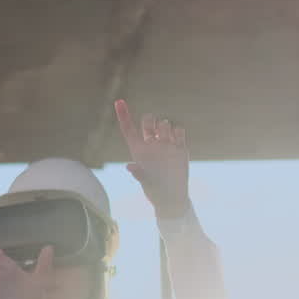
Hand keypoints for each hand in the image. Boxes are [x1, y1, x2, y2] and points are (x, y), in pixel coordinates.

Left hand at [115, 99, 189, 218]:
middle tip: (153, 127)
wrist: (172, 197)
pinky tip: (177, 139)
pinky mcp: (179, 148)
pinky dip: (178, 131)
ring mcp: (165, 145)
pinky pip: (179, 132)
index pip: (128, 129)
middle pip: (148, 123)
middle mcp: (151, 145)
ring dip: (164, 127)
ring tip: (166, 139)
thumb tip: (130, 167)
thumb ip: (139, 174)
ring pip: (164, 125)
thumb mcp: (146, 183)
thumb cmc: (154, 191)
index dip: (123, 115)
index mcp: (138, 150)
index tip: (119, 101)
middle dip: (149, 120)